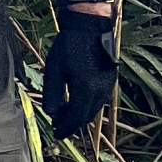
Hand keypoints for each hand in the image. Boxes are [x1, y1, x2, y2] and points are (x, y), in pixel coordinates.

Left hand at [42, 8, 116, 137]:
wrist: (90, 28)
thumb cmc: (68, 47)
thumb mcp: (53, 70)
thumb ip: (51, 94)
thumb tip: (50, 113)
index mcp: (85, 88)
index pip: (75, 117)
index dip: (65, 128)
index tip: (56, 133)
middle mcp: (100, 90)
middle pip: (86, 116)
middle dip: (72, 124)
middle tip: (58, 128)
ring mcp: (108, 85)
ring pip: (94, 109)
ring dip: (80, 116)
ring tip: (65, 118)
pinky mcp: (110, 80)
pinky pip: (99, 100)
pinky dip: (88, 107)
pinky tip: (77, 105)